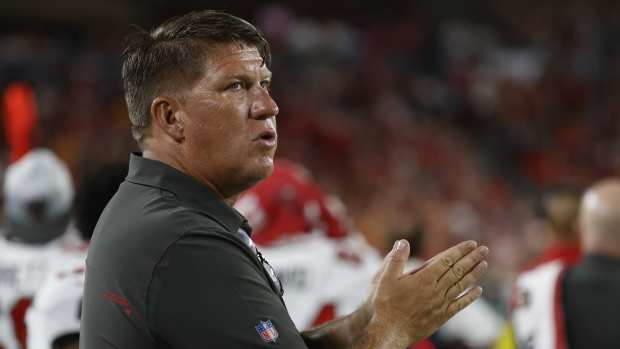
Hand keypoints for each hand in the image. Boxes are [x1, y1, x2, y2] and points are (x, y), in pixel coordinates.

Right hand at [363, 239, 488, 346]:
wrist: (389, 331)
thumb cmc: (384, 304)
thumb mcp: (384, 278)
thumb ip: (395, 259)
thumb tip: (403, 242)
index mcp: (423, 278)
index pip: (446, 260)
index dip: (459, 251)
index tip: (471, 243)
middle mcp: (435, 290)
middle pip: (458, 271)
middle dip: (472, 259)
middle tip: (484, 250)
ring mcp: (440, 304)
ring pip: (461, 286)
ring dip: (474, 274)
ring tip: (484, 264)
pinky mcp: (441, 316)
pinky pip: (459, 304)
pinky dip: (470, 297)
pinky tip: (478, 290)